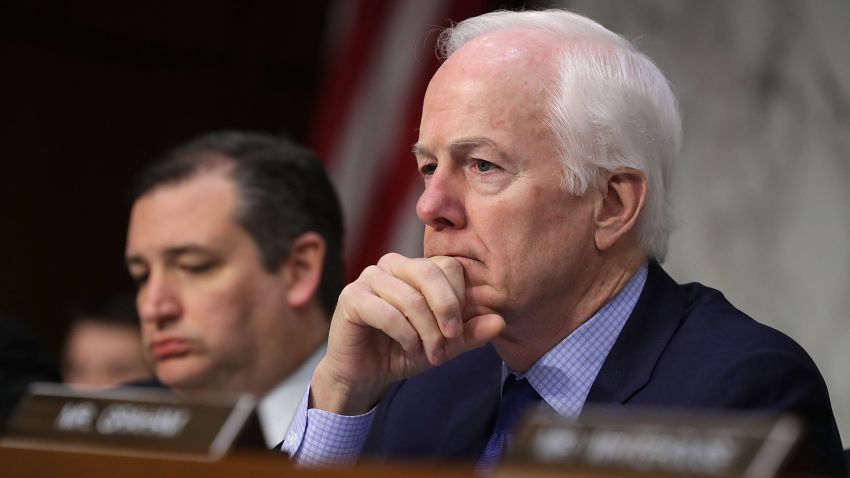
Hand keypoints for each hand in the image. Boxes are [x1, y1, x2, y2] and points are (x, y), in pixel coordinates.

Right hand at [310, 253, 505, 414]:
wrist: (366, 375)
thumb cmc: (404, 351)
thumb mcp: (444, 344)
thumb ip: (469, 332)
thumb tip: (499, 321)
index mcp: (417, 267)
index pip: (449, 267)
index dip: (460, 299)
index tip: (459, 332)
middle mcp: (393, 264)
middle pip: (431, 273)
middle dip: (447, 310)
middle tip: (451, 339)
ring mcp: (369, 278)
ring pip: (411, 297)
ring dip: (426, 331)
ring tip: (431, 354)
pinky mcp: (351, 297)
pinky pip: (387, 313)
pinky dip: (405, 335)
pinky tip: (409, 349)